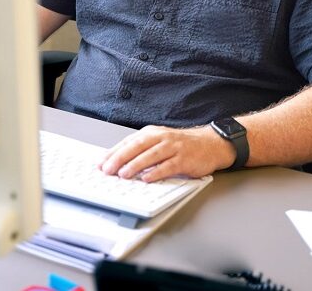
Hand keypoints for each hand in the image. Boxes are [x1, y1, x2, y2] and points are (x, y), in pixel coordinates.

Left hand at [98, 125, 234, 181]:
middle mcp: (161, 137)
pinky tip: (147, 178)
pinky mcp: (184, 158)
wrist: (210, 143)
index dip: (113, 153)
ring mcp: (173, 147)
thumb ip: (141, 150)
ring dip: (136, 165)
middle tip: (108, 169)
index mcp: (151, 133)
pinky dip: (157, 172)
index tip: (101, 163)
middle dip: (120, 158)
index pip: (128, 142)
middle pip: (137, 146)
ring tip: (123, 174)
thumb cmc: (181, 145)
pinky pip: (168, 166)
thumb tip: (117, 162)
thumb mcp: (159, 142)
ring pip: (151, 155)